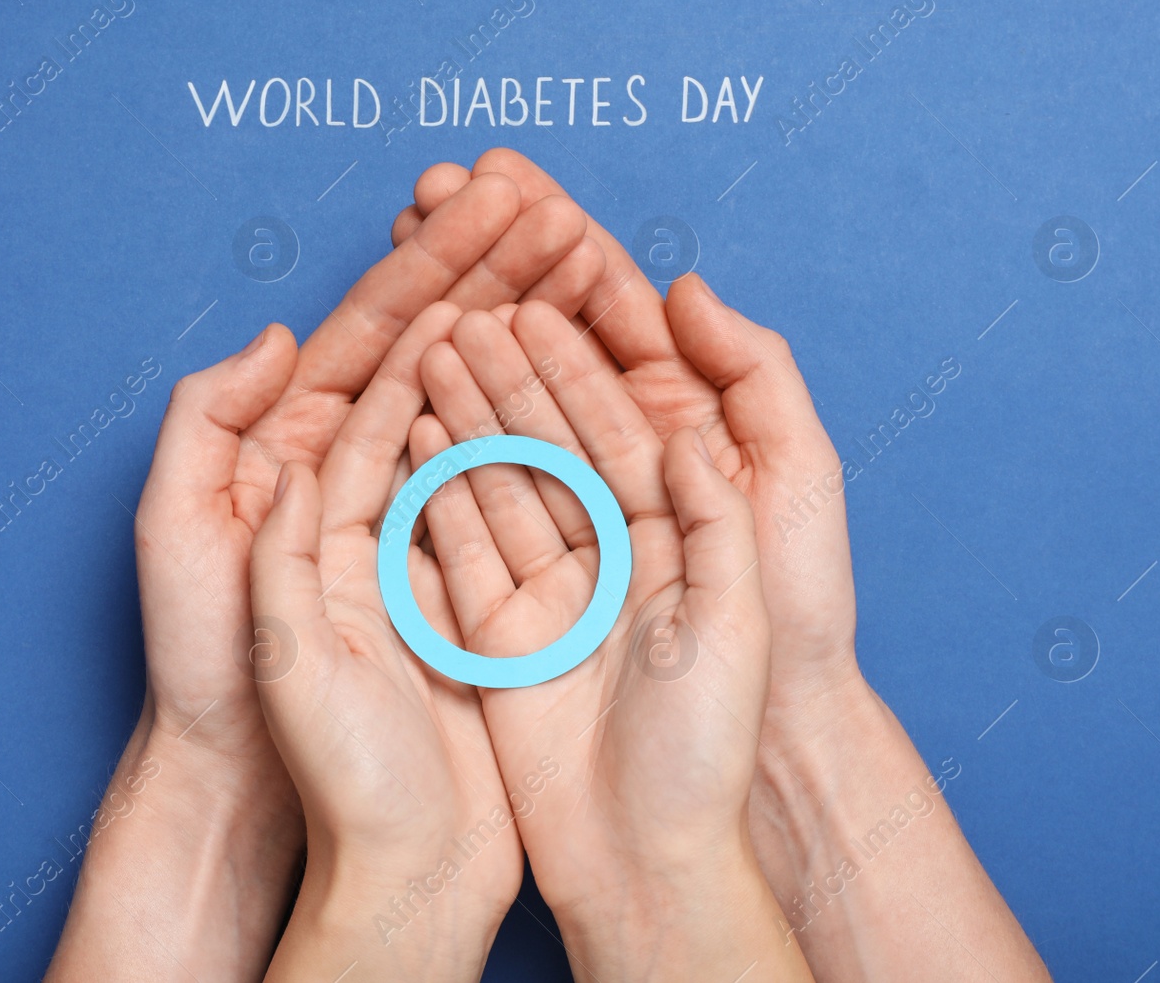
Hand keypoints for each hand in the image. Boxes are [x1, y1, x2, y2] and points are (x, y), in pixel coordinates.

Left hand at [49, 172, 600, 980]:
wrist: (290, 813)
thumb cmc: (220, 691)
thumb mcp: (180, 544)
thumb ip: (210, 428)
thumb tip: (278, 336)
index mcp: (290, 452)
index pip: (374, 336)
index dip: (439, 266)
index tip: (502, 203)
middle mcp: (358, 477)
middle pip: (438, 355)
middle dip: (500, 280)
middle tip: (568, 215)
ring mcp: (422, 524)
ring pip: (488, 405)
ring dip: (540, 336)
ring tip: (596, 271)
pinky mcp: (474, 575)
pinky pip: (520, 483)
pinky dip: (560, 424)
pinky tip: (603, 382)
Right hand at [409, 300, 813, 981]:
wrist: (645, 859)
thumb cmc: (713, 741)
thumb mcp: (743, 609)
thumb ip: (719, 507)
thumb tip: (689, 426)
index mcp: (680, 538)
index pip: (623, 428)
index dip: (579, 363)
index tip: (534, 300)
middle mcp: (613, 556)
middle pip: (555, 443)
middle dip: (512, 375)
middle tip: (466, 310)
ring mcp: (552, 594)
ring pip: (504, 484)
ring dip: (471, 416)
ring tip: (431, 351)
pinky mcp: (499, 635)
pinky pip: (465, 548)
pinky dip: (440, 491)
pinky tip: (416, 434)